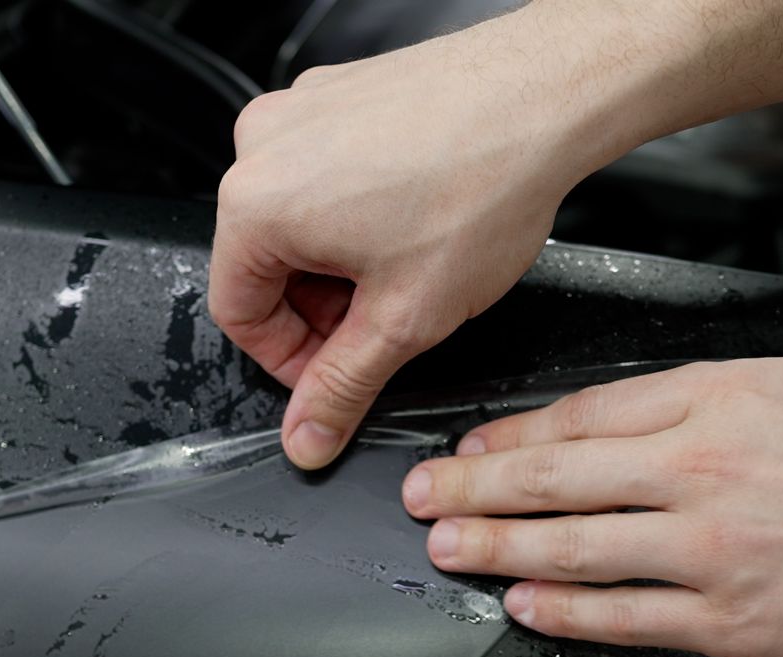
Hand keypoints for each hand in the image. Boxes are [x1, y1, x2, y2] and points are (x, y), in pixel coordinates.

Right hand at [209, 7, 628, 468]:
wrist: (544, 98)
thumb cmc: (483, 184)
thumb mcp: (405, 318)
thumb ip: (344, 387)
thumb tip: (308, 436)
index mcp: (254, 204)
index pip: (238, 315)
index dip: (291, 362)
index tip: (335, 374)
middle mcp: (264, 146)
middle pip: (266, 265)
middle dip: (324, 309)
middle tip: (387, 324)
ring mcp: (302, 111)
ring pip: (300, 220)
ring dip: (344, 262)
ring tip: (412, 267)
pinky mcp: (339, 94)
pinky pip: (328, 174)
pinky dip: (361, 212)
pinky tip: (417, 221)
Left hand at [400, 356, 782, 656]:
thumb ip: (733, 395)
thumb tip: (662, 412)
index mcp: (727, 400)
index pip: (587, 414)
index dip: (517, 432)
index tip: (478, 442)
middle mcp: (705, 469)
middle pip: (557, 476)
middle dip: (475, 485)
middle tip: (424, 492)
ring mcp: (713, 549)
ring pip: (573, 546)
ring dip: (496, 546)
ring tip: (446, 546)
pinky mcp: (733, 620)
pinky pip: (625, 617)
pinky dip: (565, 610)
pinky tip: (526, 604)